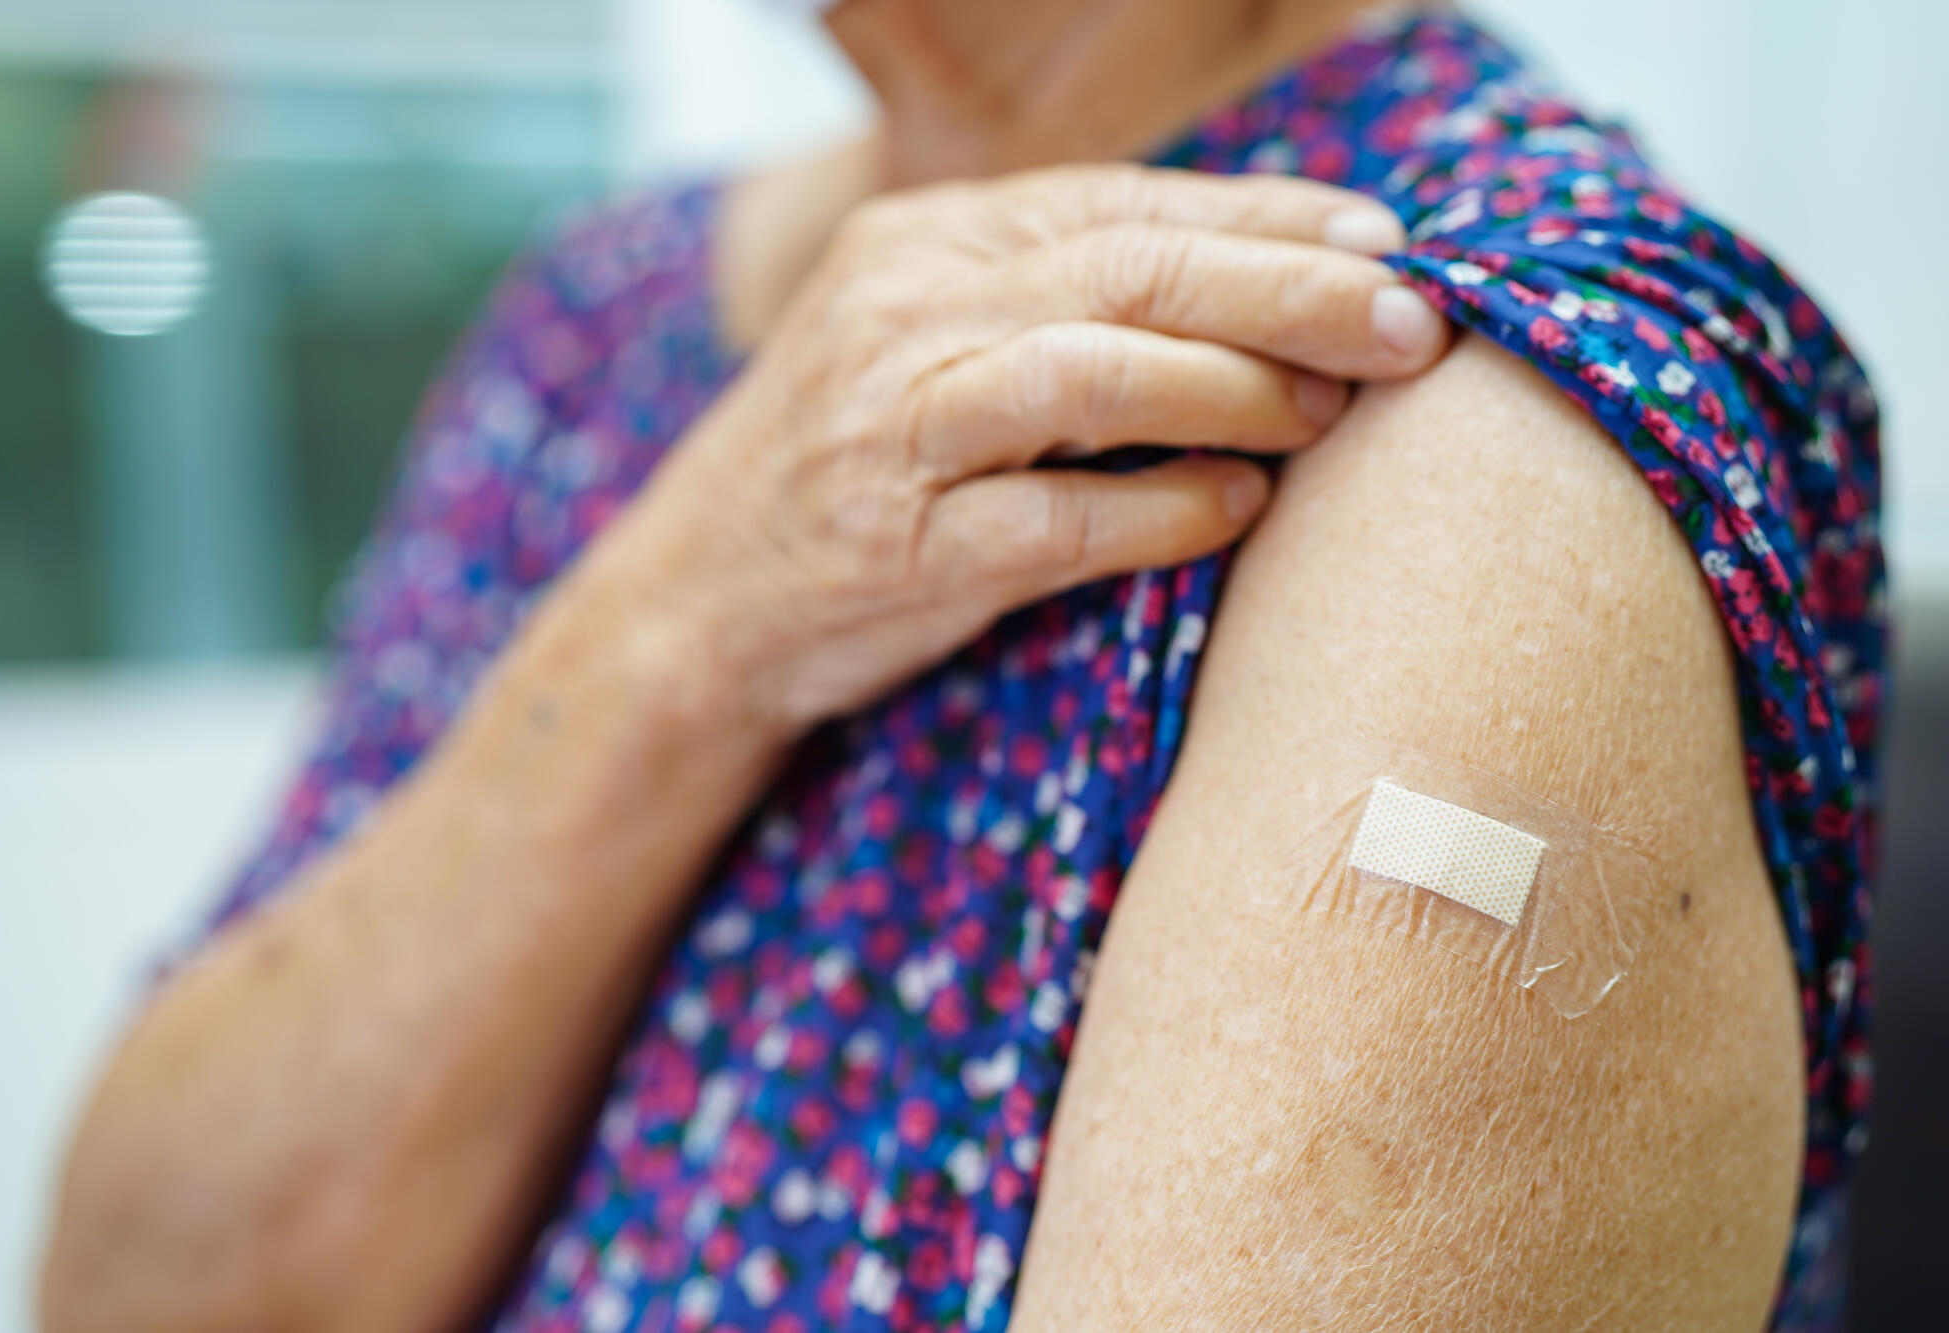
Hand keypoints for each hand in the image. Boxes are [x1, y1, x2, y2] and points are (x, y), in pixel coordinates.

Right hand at [598, 164, 1449, 734]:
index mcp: (924, 244)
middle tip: (1413, 320)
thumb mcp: (931, 349)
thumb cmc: (851, 475)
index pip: (1125, 205)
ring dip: (1235, 384)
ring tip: (1335, 405)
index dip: (1267, 220)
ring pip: (1091, 370)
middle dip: (1290, 288)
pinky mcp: (896, 547)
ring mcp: (892, 427)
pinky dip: (1162, 506)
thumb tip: (1263, 292)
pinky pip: (1053, 516)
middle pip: (1129, 269)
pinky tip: (1241, 507)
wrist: (689, 607)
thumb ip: (1062, 305)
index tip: (1386, 245)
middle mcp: (902, 311)